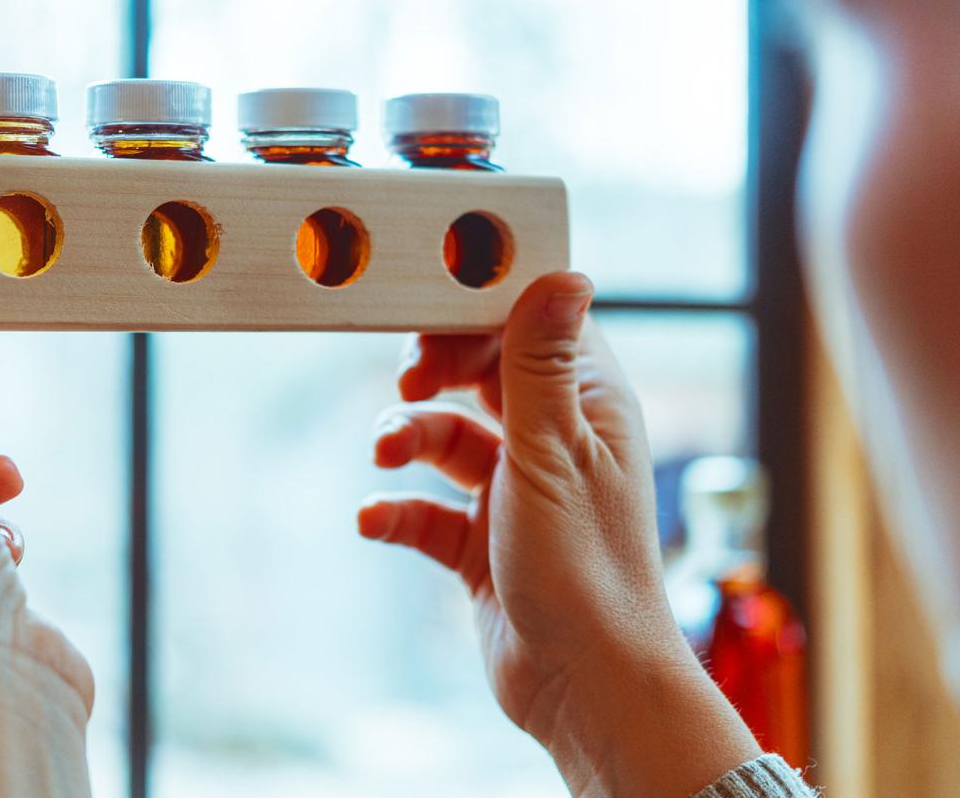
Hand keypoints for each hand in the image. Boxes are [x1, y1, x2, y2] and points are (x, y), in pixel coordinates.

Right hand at [358, 272, 759, 797]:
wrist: (587, 686)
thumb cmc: (587, 566)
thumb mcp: (552, 449)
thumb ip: (540, 362)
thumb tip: (564, 272)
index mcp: (586, 405)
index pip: (527, 326)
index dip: (475, 311)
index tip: (422, 307)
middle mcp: (554, 441)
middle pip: (478, 375)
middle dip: (432, 373)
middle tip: (407, 380)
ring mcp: (516, 494)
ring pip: (446, 440)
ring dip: (407, 440)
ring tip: (382, 454)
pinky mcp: (483, 545)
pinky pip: (428, 512)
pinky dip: (398, 510)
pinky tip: (372, 518)